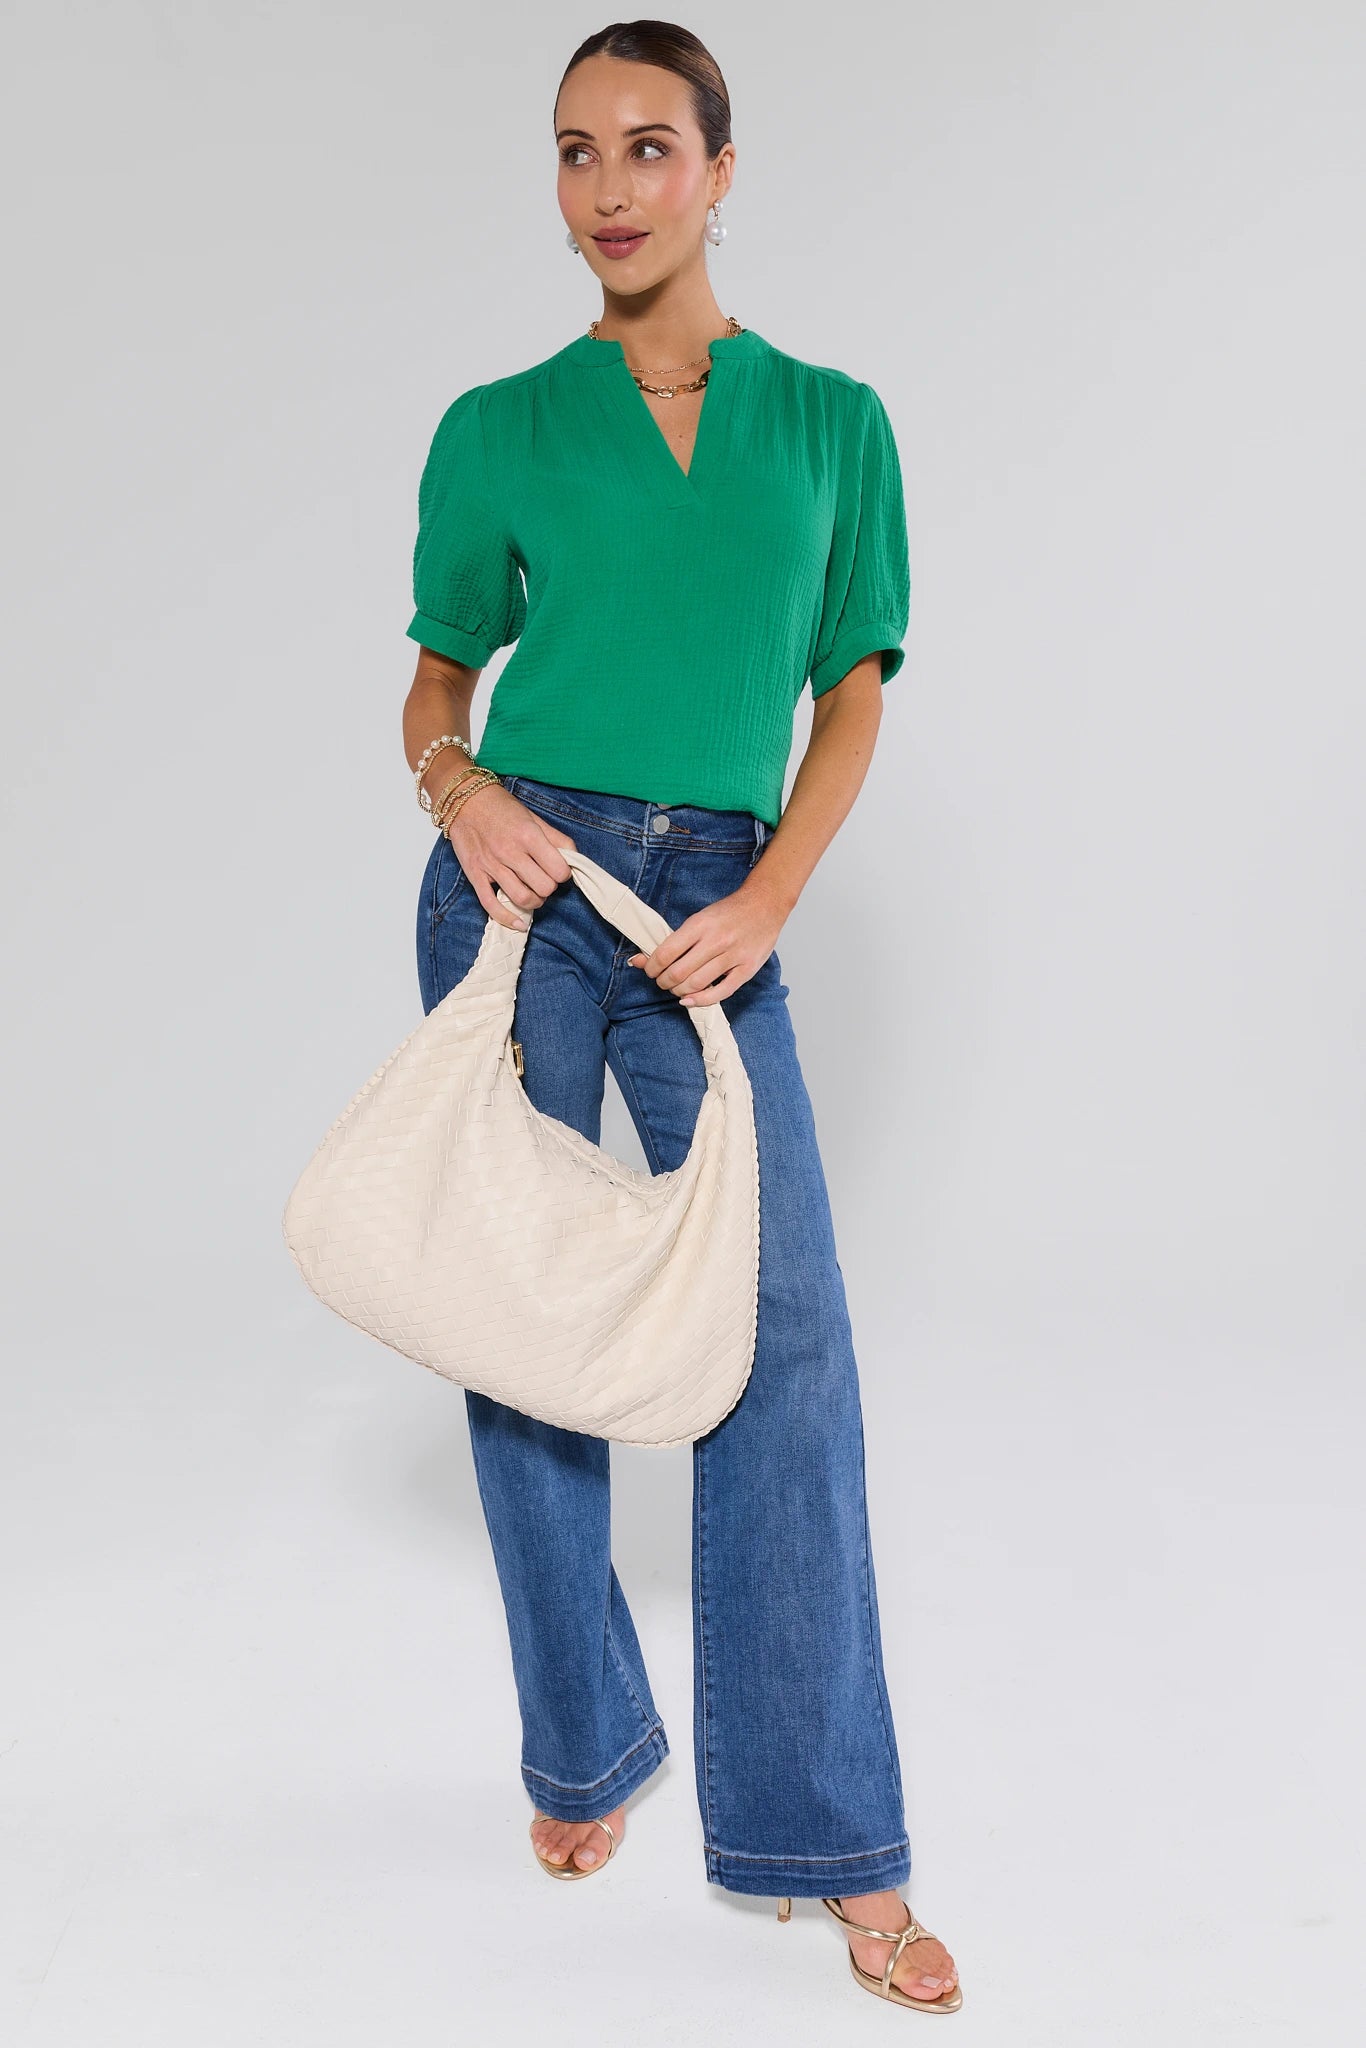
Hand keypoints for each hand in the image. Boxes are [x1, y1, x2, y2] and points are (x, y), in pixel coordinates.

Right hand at [446, 782, 576, 929]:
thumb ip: (556, 838)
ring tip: (534, 893)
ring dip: (534, 901)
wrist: (465, 799)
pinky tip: (519, 923)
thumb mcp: (534, 817)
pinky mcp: (475, 874)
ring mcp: (491, 865)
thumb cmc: (501, 807)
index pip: (559, 870)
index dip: (563, 873)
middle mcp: (510, 852)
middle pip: (544, 888)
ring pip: (522, 899)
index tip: (558, 870)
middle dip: (549, 887)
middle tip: (545, 879)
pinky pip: (491, 905)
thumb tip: (573, 858)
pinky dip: (508, 918)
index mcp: (528, 836)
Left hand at [626, 880, 784, 1005]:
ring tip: (675, 988)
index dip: (651, 966)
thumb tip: (644, 958)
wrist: (765, 904)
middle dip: (663, 981)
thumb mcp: (700, 917)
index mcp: (700, 925)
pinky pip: (721, 992)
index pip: (666, 953)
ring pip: (696, 984)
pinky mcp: (747, 969)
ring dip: (678, 991)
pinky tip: (689, 999)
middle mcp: (716, 941)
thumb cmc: (730, 912)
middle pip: (679, 972)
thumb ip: (677, 939)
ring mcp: (733, 956)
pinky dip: (701, 1000)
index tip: (649, 969)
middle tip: (662, 980)